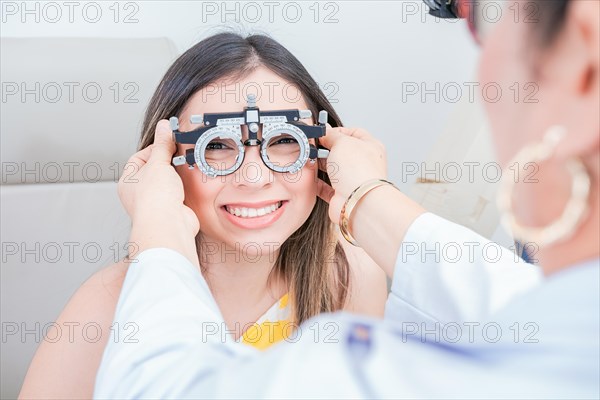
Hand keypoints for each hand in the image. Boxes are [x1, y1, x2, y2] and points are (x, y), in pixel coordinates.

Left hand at [118, 120, 199, 265]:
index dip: (155, 148)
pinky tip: (187, 187)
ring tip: (182, 171)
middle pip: (154, 170)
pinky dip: (183, 190)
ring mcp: (155, 203)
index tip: (168, 143)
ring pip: (166, 183)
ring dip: (176, 177)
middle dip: (167, 163)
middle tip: (177, 156)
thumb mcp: (159, 163)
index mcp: (128, 181)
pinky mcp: (170, 211)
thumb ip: (163, 144)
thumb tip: (164, 127)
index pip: (139, 157)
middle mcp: (138, 194)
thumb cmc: (154, 200)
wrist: (168, 225)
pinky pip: (177, 195)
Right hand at [318, 126, 424, 276]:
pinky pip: (327, 187)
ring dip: (321, 165)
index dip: (338, 131)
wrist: (358, 201)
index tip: (324, 133)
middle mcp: (363, 163)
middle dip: (327, 149)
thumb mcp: (342, 142)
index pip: (354, 133)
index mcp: (370, 147)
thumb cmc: (359, 172)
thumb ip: (332, 135)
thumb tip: (325, 133)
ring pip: (334, 170)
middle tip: (316, 147)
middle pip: (342, 151)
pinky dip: (318, 183)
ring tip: (311, 160)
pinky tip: (312, 177)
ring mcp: (353, 180)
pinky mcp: (343, 195)